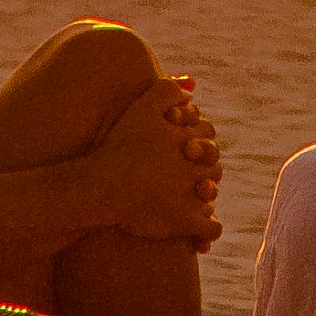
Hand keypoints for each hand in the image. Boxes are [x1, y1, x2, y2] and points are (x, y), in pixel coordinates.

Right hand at [89, 79, 221, 248]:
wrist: (102, 186)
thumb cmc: (119, 146)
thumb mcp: (143, 108)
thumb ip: (166, 90)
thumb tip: (190, 83)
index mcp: (191, 141)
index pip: (208, 134)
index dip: (196, 139)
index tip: (182, 146)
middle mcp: (197, 167)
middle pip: (213, 165)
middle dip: (203, 167)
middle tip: (186, 171)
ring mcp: (193, 196)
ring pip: (211, 195)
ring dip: (205, 195)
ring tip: (189, 197)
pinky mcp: (186, 222)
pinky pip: (211, 229)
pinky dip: (207, 231)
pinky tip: (198, 232)